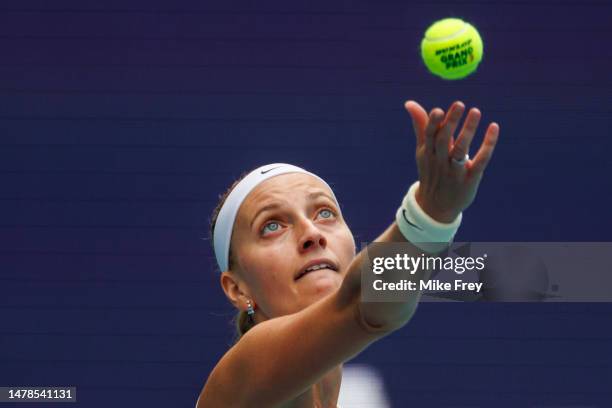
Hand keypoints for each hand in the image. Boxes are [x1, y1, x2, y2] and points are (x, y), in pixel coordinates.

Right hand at [404, 100, 498, 222]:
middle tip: (460, 104)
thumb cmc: (432, 171)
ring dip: (468, 130)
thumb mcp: (424, 150)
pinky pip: (480, 161)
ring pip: (461, 150)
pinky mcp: (470, 178)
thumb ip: (421, 125)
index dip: (433, 124)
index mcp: (427, 153)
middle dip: (451, 123)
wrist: (436, 206)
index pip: (429, 136)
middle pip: (444, 141)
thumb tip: (409, 103)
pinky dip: (488, 145)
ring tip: (476, 111)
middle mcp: (440, 161)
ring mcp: (455, 171)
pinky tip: (493, 127)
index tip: (438, 110)